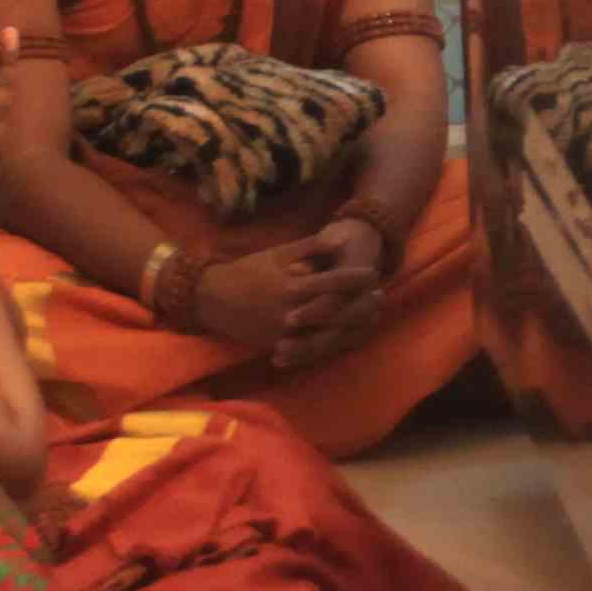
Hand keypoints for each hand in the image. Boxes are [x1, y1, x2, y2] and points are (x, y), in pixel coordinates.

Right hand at [193, 213, 393, 366]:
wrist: (211, 300)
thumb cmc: (247, 271)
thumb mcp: (276, 254)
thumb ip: (309, 248)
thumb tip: (338, 241)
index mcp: (290, 286)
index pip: (331, 283)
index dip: (354, 278)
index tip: (373, 273)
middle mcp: (289, 313)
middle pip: (335, 313)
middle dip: (361, 307)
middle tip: (380, 297)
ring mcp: (284, 334)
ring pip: (328, 335)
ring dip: (353, 328)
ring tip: (371, 318)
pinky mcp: (279, 347)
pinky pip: (312, 349)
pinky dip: (333, 343)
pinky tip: (350, 336)